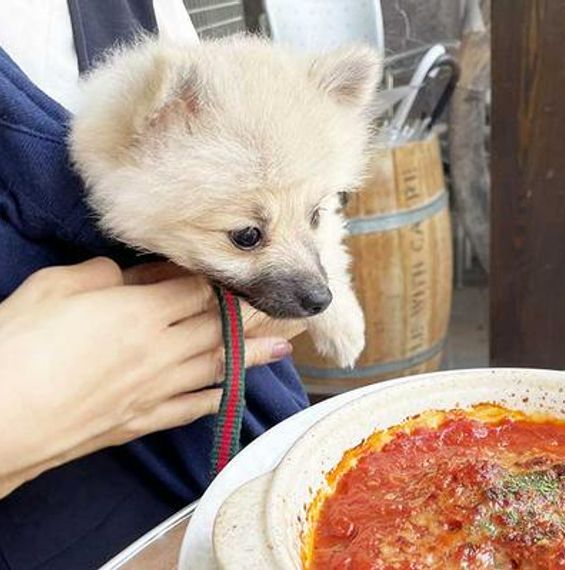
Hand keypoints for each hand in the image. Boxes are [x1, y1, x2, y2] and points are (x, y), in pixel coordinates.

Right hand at [0, 258, 302, 496]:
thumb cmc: (16, 347)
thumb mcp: (54, 288)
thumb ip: (101, 277)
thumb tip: (127, 278)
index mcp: (141, 313)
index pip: (196, 290)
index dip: (215, 279)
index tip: (231, 272)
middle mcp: (160, 351)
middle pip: (217, 327)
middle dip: (254, 315)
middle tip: (290, 309)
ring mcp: (153, 389)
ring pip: (215, 366)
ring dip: (252, 356)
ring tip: (284, 348)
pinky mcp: (138, 421)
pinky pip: (189, 407)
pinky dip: (213, 397)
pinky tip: (229, 392)